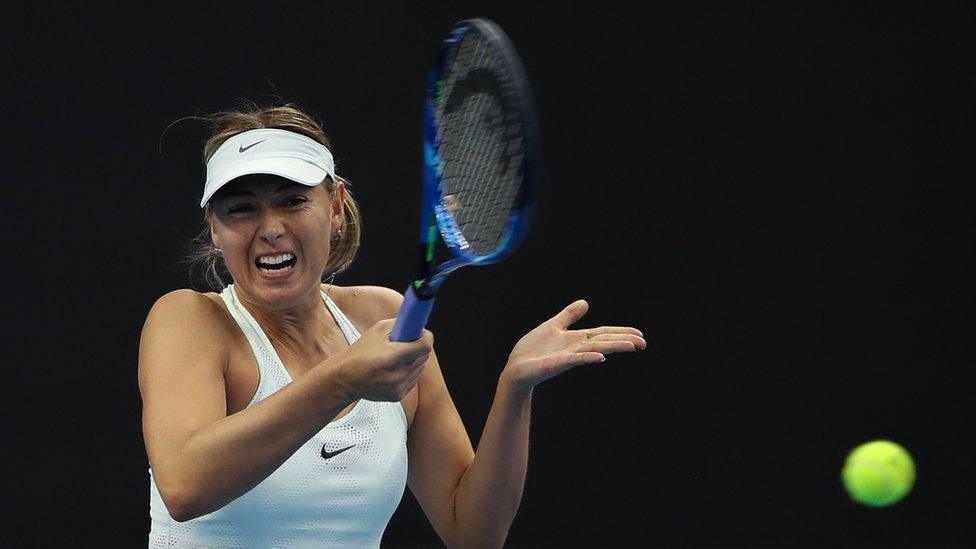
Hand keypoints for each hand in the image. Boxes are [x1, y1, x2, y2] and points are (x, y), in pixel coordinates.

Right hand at [335, 319, 433, 401]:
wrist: (345, 379)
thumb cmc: (361, 351)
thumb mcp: (377, 330)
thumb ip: (400, 325)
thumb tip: (418, 325)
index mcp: (389, 357)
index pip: (423, 346)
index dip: (426, 337)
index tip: (422, 333)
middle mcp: (395, 375)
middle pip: (423, 356)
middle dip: (418, 347)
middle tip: (407, 343)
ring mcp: (397, 387)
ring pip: (420, 368)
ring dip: (414, 360)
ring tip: (397, 357)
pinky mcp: (398, 396)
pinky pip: (413, 379)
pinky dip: (409, 371)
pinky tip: (394, 369)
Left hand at [501, 300, 645, 391]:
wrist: (515, 368)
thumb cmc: (532, 350)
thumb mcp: (552, 326)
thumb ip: (569, 316)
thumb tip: (585, 302)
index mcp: (576, 339)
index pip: (603, 333)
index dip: (620, 332)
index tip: (639, 334)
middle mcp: (575, 348)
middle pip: (603, 341)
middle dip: (623, 340)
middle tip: (643, 343)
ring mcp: (566, 357)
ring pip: (593, 350)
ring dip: (612, 347)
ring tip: (630, 346)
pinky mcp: (554, 365)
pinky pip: (573, 360)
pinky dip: (587, 358)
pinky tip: (600, 358)